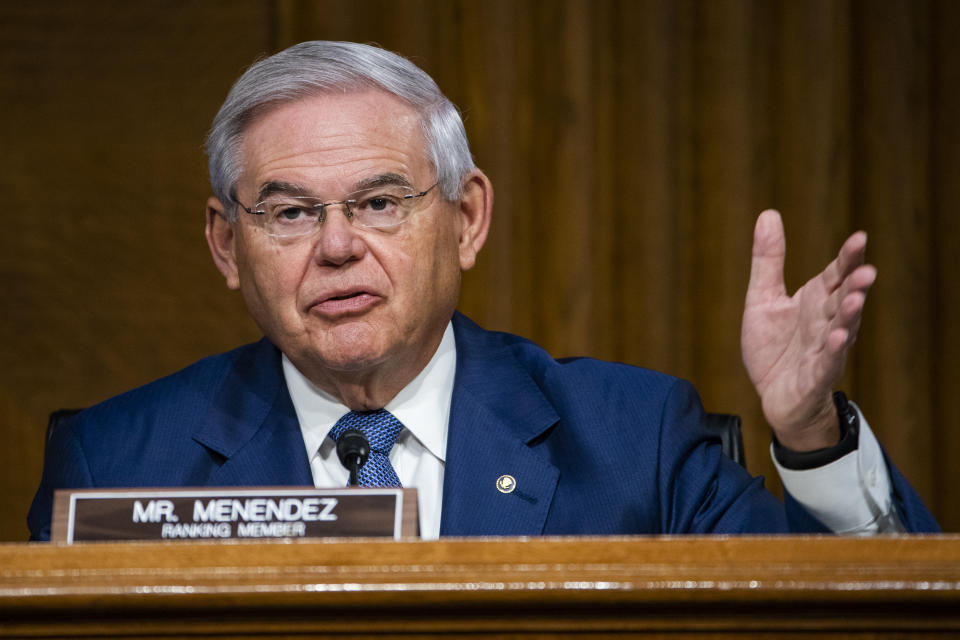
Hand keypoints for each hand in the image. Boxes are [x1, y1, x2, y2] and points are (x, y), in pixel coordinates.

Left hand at [741, 210, 875, 450]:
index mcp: (815, 301)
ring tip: (858, 298)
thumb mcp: (762, 298)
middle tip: (868, 269)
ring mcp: (824, 349)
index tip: (860, 238)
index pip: (835, 275)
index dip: (847, 259)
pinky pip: (827, 361)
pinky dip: (833, 350)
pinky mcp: (815, 375)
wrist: (773, 395)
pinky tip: (839, 336)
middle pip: (843, 299)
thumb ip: (768, 260)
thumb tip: (768, 213)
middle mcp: (826, 322)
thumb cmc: (774, 347)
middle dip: (855, 286)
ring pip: (842, 329)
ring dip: (850, 315)